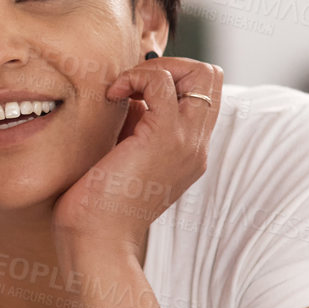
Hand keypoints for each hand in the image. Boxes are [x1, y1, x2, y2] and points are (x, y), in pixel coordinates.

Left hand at [53, 56, 222, 261]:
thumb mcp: (122, 157)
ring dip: (155, 68)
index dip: (172, 77)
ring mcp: (185, 141)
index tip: (131, 93)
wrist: (97, 243)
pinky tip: (112, 96)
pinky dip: (135, 76)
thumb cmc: (97, 208)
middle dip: (171, 64)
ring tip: (122, 91)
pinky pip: (162, 81)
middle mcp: (196, 145)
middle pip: (211, 77)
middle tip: (132, 85)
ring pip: (201, 72)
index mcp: (188, 150)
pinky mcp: (163, 138)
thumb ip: (134, 126)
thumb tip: (130, 97)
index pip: (203, 94)